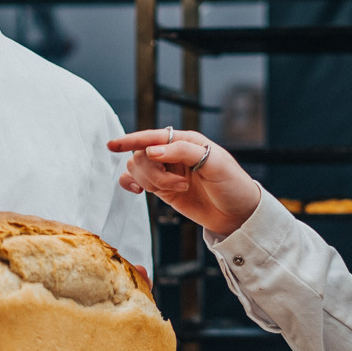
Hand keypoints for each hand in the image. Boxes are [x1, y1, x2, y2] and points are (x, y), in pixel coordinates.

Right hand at [110, 129, 261, 236]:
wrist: (238, 214)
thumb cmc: (232, 185)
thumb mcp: (215, 164)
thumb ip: (183, 152)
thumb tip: (152, 151)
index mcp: (187, 141)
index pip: (154, 136)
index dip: (132, 139)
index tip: (113, 145)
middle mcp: (174, 153)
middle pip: (142, 154)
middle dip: (153, 172)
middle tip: (179, 186)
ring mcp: (166, 171)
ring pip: (137, 168)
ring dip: (150, 181)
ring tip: (177, 190)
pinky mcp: (162, 188)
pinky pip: (136, 180)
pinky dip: (131, 184)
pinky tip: (138, 191)